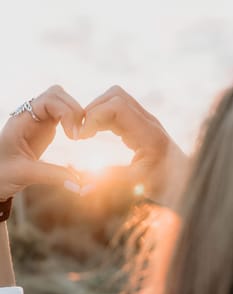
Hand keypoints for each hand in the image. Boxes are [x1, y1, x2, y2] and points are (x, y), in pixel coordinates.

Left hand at [0, 85, 83, 200]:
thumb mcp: (25, 174)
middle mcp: (30, 116)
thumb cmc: (1, 173)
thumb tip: (77, 182)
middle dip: (74, 110)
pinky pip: (62, 114)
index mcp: (21, 121)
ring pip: (61, 102)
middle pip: (57, 94)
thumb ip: (51, 176)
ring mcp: (38, 121)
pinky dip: (73, 121)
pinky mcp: (45, 129)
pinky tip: (76, 136)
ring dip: (75, 114)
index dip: (66, 112)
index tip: (74, 136)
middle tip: (80, 135)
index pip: (49, 100)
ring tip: (80, 135)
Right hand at [79, 86, 187, 204]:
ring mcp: (144, 121)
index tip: (82, 136)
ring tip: (85, 133)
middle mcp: (147, 122)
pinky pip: (117, 110)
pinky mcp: (139, 125)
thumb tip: (84, 188)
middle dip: (93, 110)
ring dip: (96, 111)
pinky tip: (94, 133)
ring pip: (115, 99)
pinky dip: (102, 117)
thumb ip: (113, 182)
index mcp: (148, 134)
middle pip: (115, 96)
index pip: (117, 107)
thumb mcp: (139, 186)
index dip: (94, 116)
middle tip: (81, 133)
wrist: (183, 180)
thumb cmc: (165, 185)